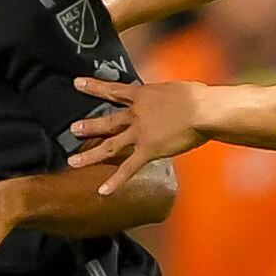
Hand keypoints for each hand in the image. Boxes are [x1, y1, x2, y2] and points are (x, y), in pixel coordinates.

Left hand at [69, 79, 207, 196]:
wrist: (203, 110)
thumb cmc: (196, 96)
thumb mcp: (174, 88)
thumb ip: (164, 95)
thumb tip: (167, 98)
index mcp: (142, 96)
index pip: (114, 90)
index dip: (94, 87)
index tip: (77, 83)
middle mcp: (136, 114)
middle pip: (108, 121)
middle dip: (89, 126)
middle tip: (72, 129)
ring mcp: (139, 133)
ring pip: (110, 145)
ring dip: (90, 154)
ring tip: (74, 160)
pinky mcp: (148, 150)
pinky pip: (128, 168)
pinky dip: (115, 181)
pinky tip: (102, 191)